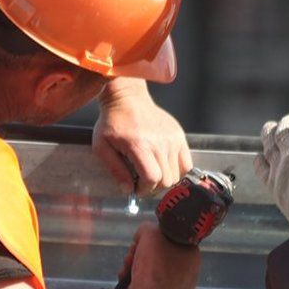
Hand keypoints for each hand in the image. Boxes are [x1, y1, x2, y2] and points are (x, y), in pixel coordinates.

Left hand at [94, 78, 193, 194]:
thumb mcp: (102, 147)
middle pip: (167, 180)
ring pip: (177, 174)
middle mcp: (160, 142)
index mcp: (140, 145)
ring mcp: (172, 139)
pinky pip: (186, 163)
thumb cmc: (113, 122)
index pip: (152, 178)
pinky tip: (163, 166)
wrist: (128, 98)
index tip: (136, 188)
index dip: (144, 189)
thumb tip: (128, 189)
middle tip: (142, 182)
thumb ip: (115, 170)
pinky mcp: (179, 135)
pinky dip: (177, 170)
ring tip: (152, 173)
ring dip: (165, 179)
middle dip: (153, 187)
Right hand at [122, 223, 199, 288]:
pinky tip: (128, 281)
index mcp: (194, 255)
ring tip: (126, 270)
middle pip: (160, 255)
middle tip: (132, 255)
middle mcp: (191, 274)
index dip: (153, 237)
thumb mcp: (149, 233)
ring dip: (136, 266)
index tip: (142, 241)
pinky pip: (151, 285)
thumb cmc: (153, 265)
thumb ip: (147, 228)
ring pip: (154, 270)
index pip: (172, 240)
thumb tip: (143, 235)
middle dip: (141, 253)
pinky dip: (138, 281)